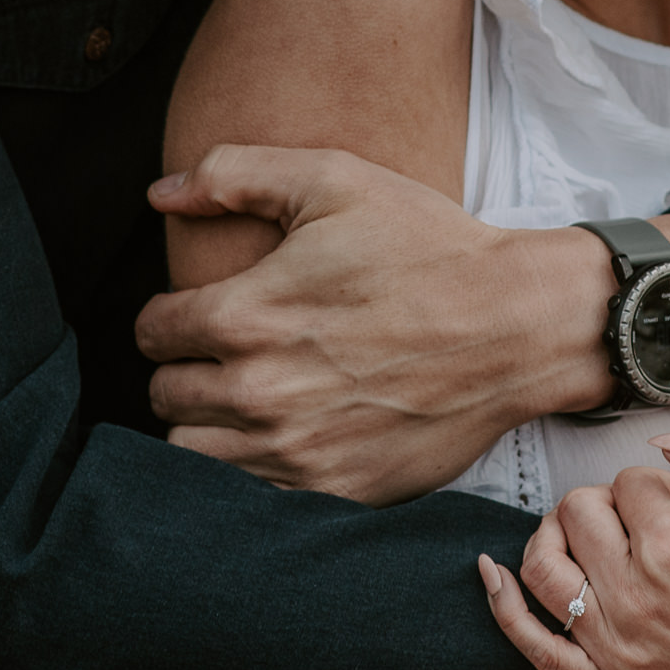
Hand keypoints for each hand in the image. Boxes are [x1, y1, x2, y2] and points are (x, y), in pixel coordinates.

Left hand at [136, 145, 609, 504]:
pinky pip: (252, 495)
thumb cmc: (426, 245)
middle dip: (187, 368)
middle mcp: (259, 392)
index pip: (152, 333)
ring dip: (211, 424)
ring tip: (249, 396)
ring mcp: (296, 451)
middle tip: (228, 352)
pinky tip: (288, 433)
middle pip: (165, 396)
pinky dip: (255, 468)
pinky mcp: (335, 491)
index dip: (171, 315)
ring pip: (195, 453)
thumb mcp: (333, 180)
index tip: (200, 311)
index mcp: (246, 315)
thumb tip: (161, 193)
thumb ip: (234, 175)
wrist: (517, 324)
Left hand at [480, 439, 669, 669]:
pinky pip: (533, 644)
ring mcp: (615, 649)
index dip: (669, 486)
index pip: (633, 482)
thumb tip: (667, 443)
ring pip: (543, 565)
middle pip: (579, 510)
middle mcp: (634, 600)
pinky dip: (503, 604)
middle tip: (649, 519)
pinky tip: (492, 572)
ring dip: (555, 534)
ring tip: (585, 531)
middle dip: (612, 500)